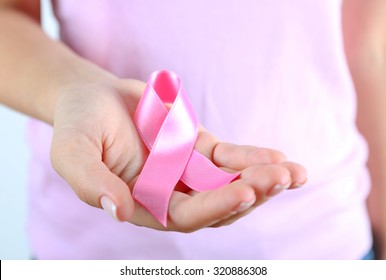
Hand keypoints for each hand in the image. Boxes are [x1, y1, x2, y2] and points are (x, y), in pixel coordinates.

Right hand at [50, 78, 306, 231]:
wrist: (93, 98)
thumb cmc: (78, 124)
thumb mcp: (73, 152)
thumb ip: (91, 182)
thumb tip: (117, 211)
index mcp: (142, 203)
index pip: (183, 216)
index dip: (215, 207)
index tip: (245, 192)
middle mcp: (168, 193)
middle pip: (216, 204)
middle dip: (249, 194)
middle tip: (279, 178)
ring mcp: (186, 172)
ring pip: (229, 183)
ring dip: (261, 179)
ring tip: (293, 173)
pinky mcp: (198, 149)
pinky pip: (229, 158)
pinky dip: (252, 158)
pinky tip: (278, 158)